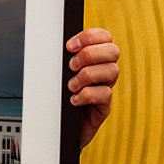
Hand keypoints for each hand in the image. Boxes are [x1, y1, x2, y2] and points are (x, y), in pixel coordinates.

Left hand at [66, 27, 119, 148]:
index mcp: (94, 58)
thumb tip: (51, 44)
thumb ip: (62, 58)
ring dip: (87, 75)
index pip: (104, 37)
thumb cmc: (57, 96)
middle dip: (90, 54)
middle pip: (113, 51)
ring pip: (112, 71)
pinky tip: (74, 99)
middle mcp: (103, 71)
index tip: (69, 46)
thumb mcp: (58, 74)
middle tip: (71, 66)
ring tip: (71, 85)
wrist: (57, 126)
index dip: (90, 36)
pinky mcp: (104, 107)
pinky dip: (87, 95)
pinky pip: (105, 94)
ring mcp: (105, 88)